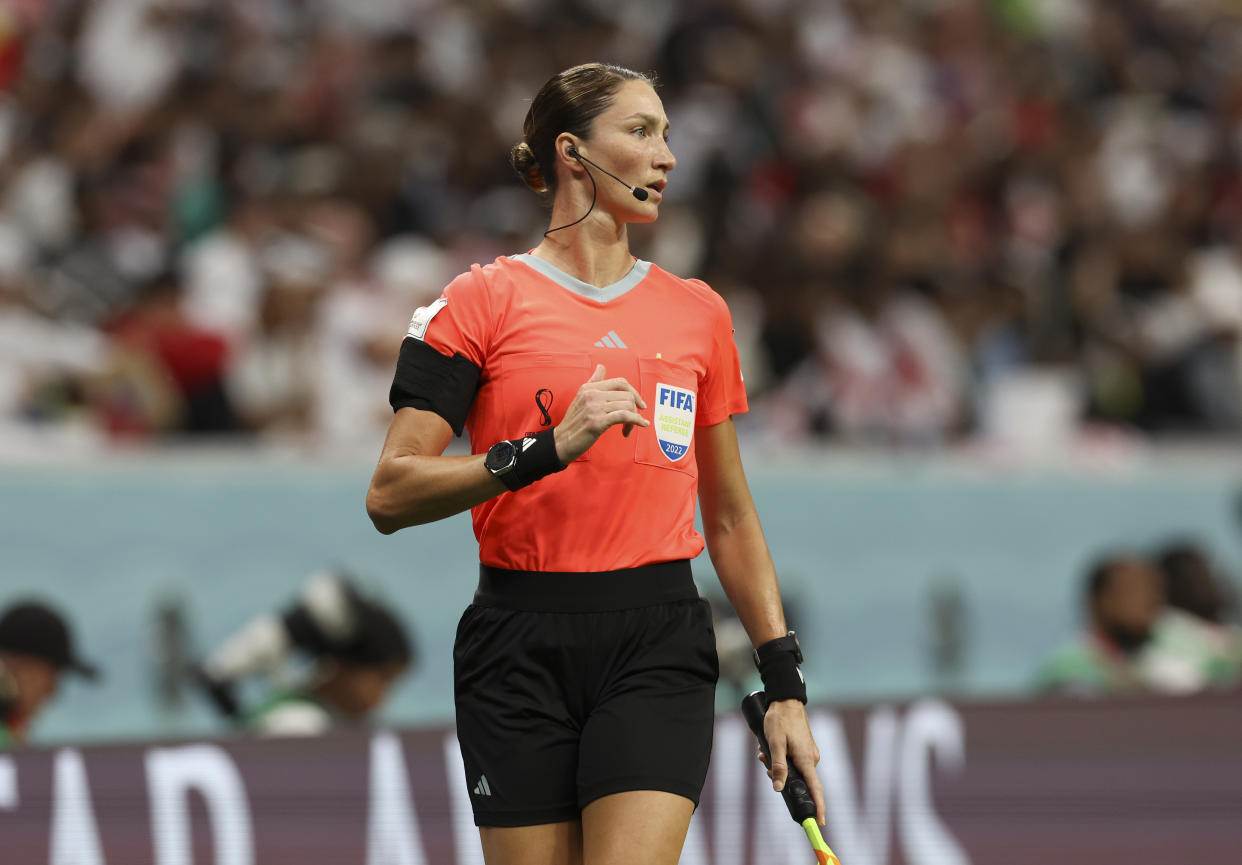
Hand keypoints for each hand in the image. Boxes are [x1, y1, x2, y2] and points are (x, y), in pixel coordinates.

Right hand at [554, 364, 648, 462]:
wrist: (561, 442)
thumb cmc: (574, 423)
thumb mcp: (581, 398)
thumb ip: (594, 382)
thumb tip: (601, 367)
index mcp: (589, 387)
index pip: (620, 382)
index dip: (634, 392)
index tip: (639, 404)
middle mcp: (591, 394)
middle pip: (627, 394)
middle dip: (635, 408)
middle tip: (634, 419)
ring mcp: (594, 408)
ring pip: (628, 405)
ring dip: (635, 418)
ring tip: (628, 428)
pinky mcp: (597, 422)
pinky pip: (625, 416)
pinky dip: (637, 421)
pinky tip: (641, 425)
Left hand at [759, 699, 825, 825]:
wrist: (786, 700)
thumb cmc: (780, 720)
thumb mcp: (774, 743)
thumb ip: (777, 766)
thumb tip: (778, 788)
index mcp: (806, 760)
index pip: (816, 789)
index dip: (819, 807)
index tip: (819, 823)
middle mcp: (812, 758)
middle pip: (799, 780)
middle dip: (781, 777)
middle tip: (764, 763)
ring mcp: (809, 753)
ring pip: (794, 770)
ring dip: (778, 765)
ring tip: (764, 752)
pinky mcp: (805, 748)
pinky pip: (794, 761)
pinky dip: (782, 758)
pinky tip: (769, 749)